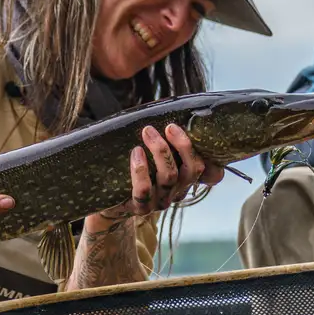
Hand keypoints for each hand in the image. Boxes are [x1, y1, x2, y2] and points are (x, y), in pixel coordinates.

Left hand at [96, 123, 225, 220]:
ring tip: (148, 131)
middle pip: (191, 170)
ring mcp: (159, 202)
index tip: (181, 131)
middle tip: (167, 126)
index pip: (206, 172)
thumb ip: (164, 138)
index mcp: (184, 180)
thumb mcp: (152, 155)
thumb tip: (166, 106)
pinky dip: (141, 170)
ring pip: (169, 177)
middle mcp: (176, 192)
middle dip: (182, 145)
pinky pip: (144, 191)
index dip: (202, 154)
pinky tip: (136, 152)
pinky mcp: (140, 208)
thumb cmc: (133, 170)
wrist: (108, 200)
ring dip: (160, 151)